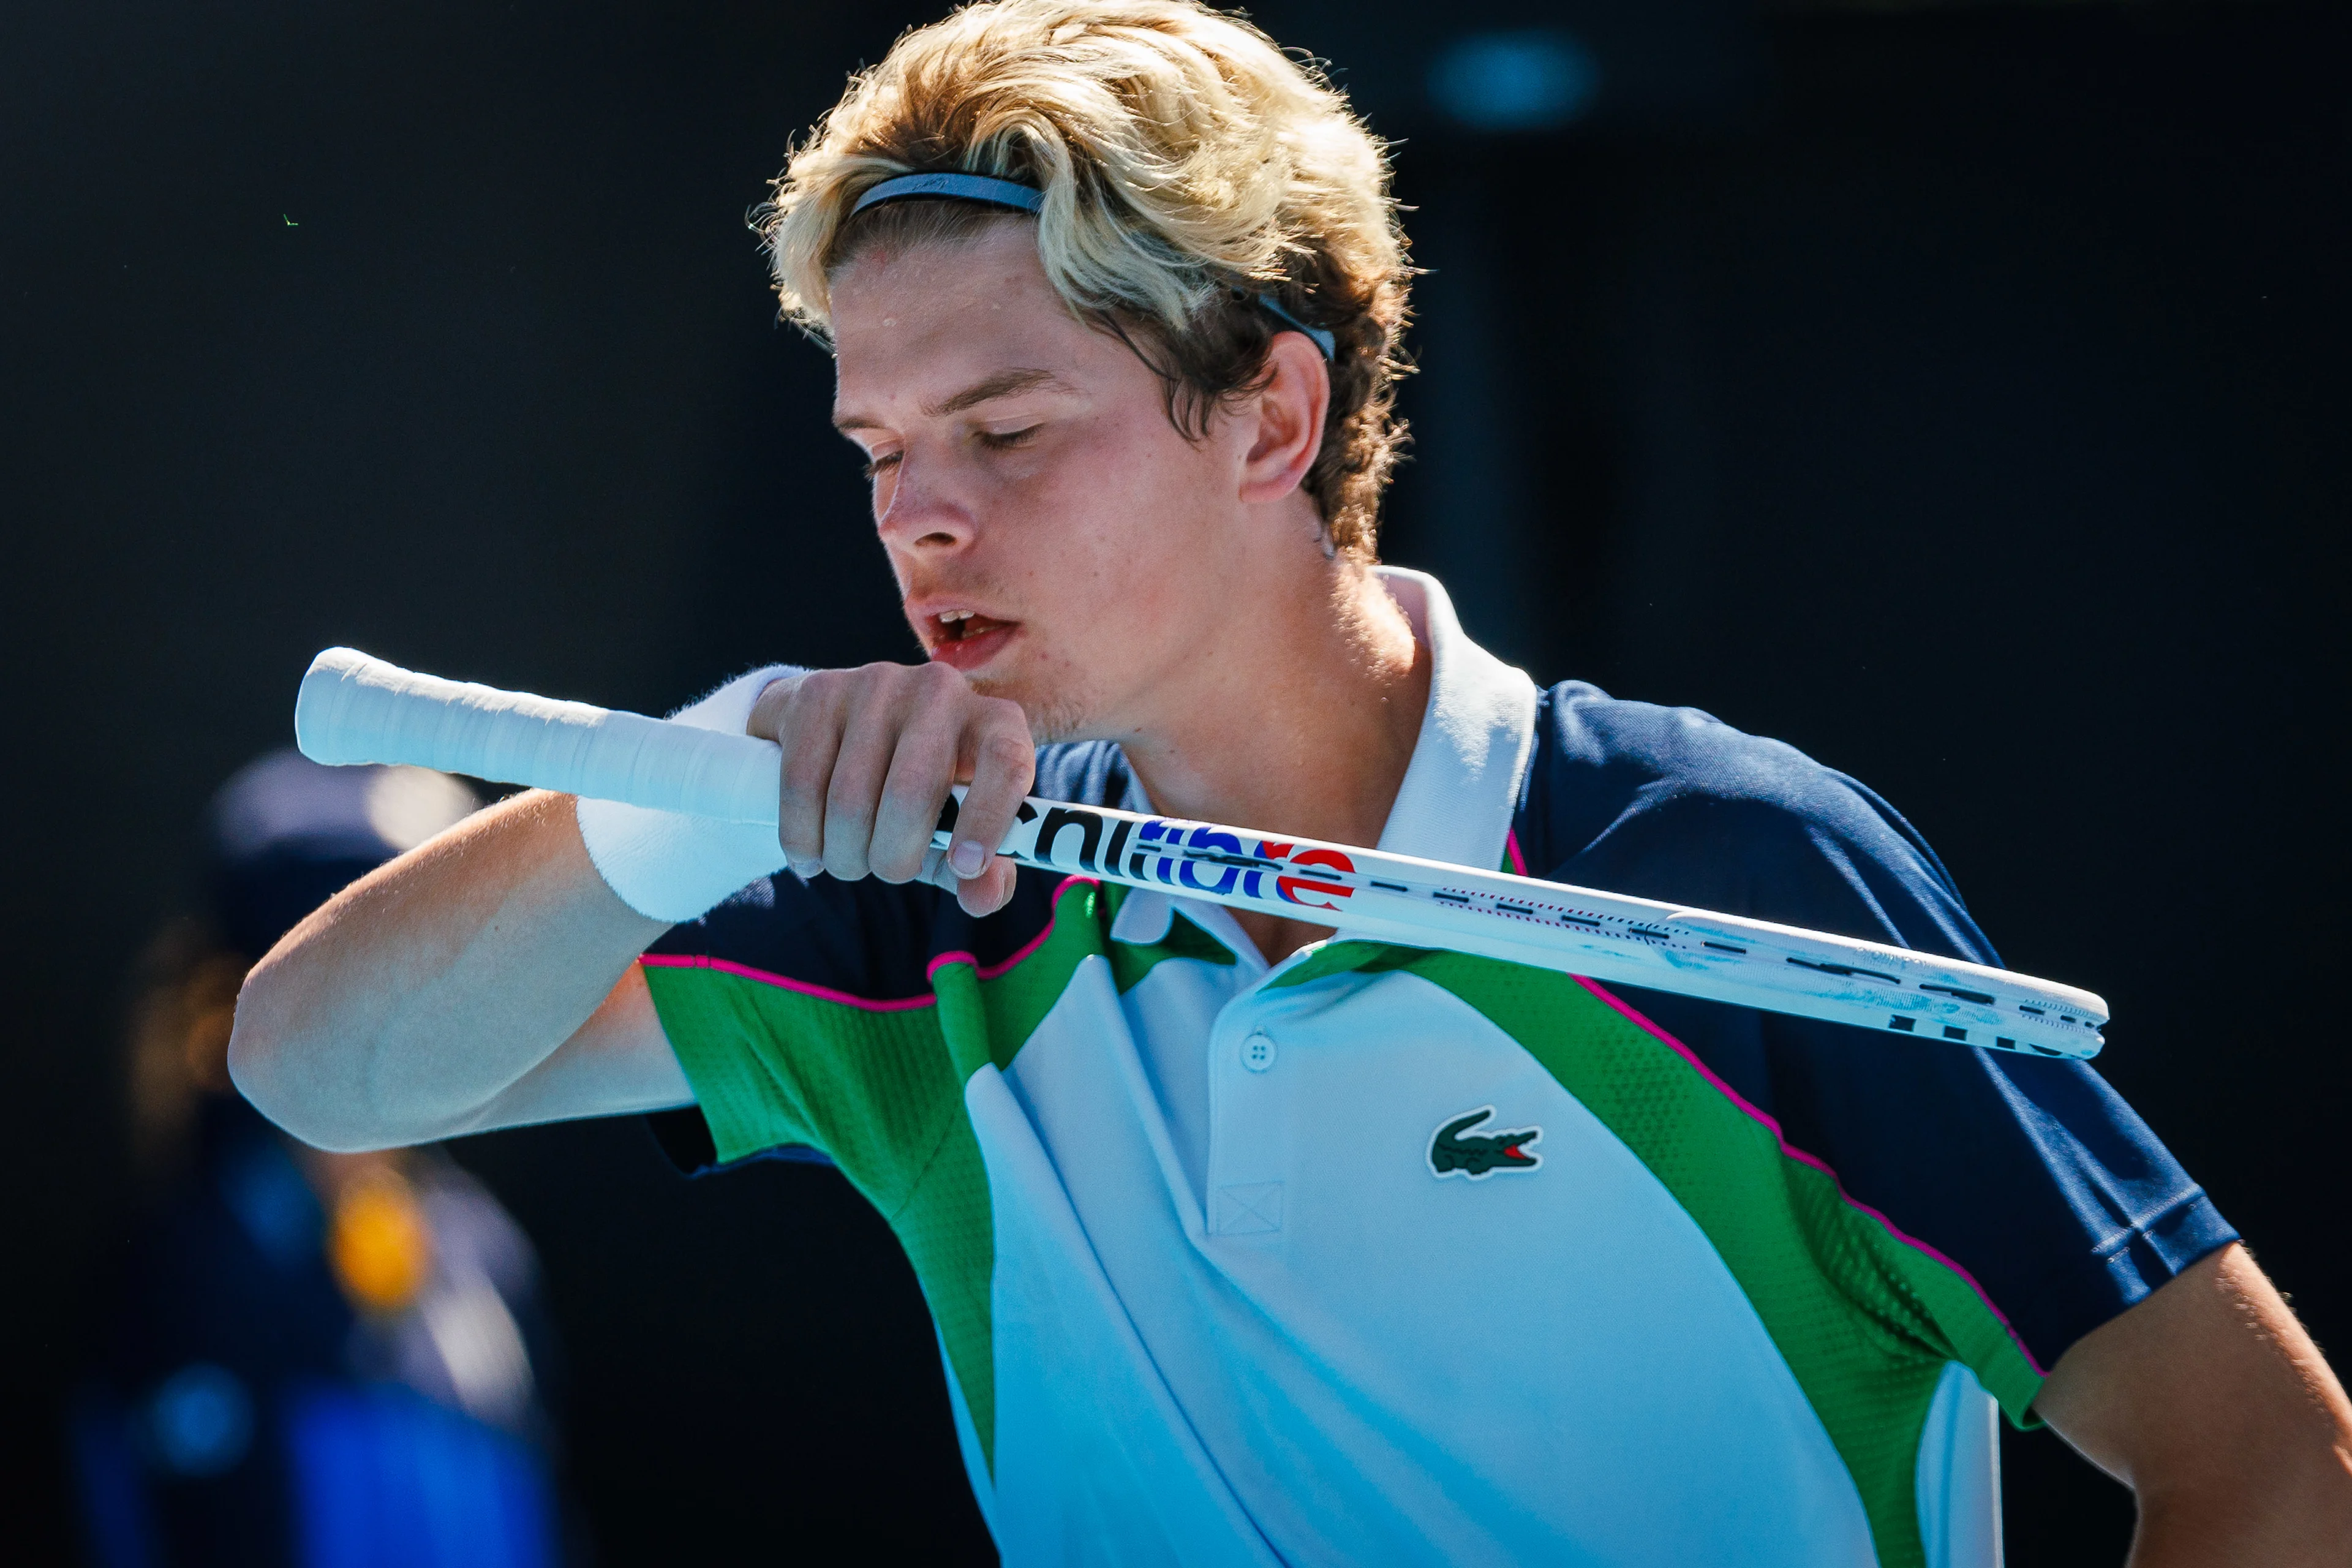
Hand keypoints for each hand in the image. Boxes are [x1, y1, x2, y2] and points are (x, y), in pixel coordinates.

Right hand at [748, 662, 1034, 915]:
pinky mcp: (819, 692)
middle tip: (888, 872)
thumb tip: (982, 899)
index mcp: (995, 722)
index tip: (964, 867)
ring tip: (848, 860)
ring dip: (845, 855)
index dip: (987, 819)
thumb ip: (983, 871)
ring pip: (850, 799)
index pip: (1006, 762)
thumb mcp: (959, 828)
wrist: (848, 724)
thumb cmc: (922, 789)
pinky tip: (809, 854)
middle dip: (893, 858)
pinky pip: (802, 784)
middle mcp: (940, 691)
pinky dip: (801, 838)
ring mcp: (876, 685)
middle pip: (911, 794)